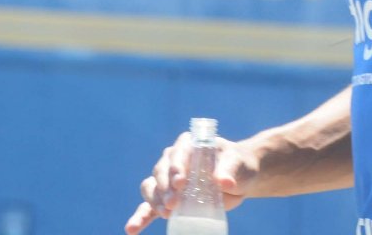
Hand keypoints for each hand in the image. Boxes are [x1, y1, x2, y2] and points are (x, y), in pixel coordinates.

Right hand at [125, 131, 257, 233]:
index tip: (180, 182)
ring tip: (167, 214)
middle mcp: (174, 160)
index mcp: (189, 145)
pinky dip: (140, 218)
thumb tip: (224, 182)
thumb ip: (228, 170)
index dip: (175, 167)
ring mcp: (168, 180)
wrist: (239, 178)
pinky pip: (149, 207)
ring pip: (152, 188)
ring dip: (155, 201)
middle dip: (165, 188)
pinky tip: (132, 229)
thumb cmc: (238, 165)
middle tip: (175, 203)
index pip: (177, 153)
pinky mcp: (168, 200)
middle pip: (160, 171)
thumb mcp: (236, 164)